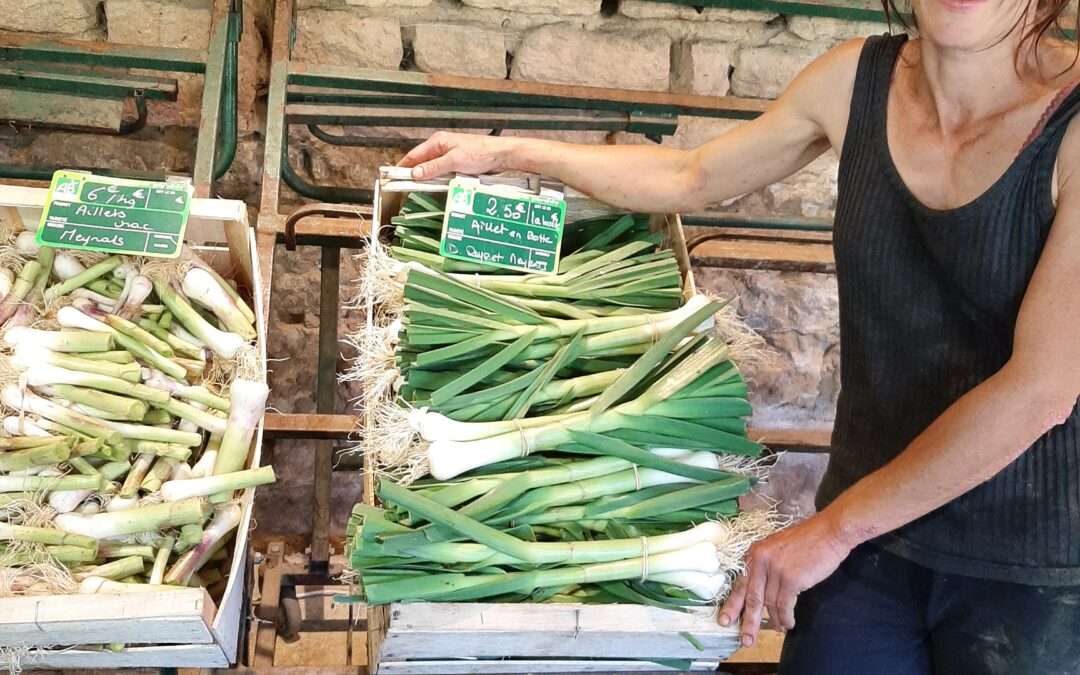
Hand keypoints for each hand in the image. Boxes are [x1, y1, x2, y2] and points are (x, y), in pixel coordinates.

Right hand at [398, 131, 518, 179]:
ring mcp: (449, 154)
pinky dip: (438, 179)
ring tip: (418, 189)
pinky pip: (442, 172)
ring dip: (427, 178)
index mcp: (437, 142)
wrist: (501, 155)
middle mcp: (441, 146)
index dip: (402, 166)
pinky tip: (437, 186)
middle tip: (405, 188)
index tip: (393, 177)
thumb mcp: (454, 161)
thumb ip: (434, 167)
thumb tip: (415, 173)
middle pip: (421, 162)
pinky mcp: (457, 162)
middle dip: (414, 174)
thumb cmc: (480, 153)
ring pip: (432, 168)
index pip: (413, 155)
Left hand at [718, 513, 852, 645]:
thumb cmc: (807, 540)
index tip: (725, 620)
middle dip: (748, 621)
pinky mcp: (791, 579)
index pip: (741, 582)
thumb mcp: (778, 548)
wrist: (829, 532)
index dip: (733, 604)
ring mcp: (775, 569)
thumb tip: (763, 593)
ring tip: (779, 628)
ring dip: (775, 620)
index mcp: (755, 553)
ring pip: (770, 604)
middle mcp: (761, 560)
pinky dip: (786, 618)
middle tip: (746, 639)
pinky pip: (784, 605)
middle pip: (751, 597)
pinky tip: (789, 624)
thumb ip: (767, 567)